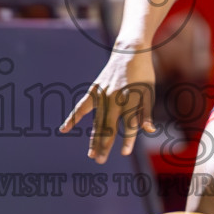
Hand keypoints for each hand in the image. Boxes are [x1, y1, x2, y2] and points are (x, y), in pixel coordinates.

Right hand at [60, 50, 156, 164]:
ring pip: (97, 121)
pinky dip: (73, 117)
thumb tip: (149, 130)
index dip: (128, 139)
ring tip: (91, 154)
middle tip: (100, 161)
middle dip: (104, 144)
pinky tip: (64, 129)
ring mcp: (103, 95)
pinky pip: (82, 107)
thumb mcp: (149, 93)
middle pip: (109, 126)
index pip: (129, 124)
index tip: (124, 152)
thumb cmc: (143, 75)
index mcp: (132, 99)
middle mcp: (116, 98)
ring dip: (94, 139)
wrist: (130, 53)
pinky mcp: (94, 91)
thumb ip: (146, 113)